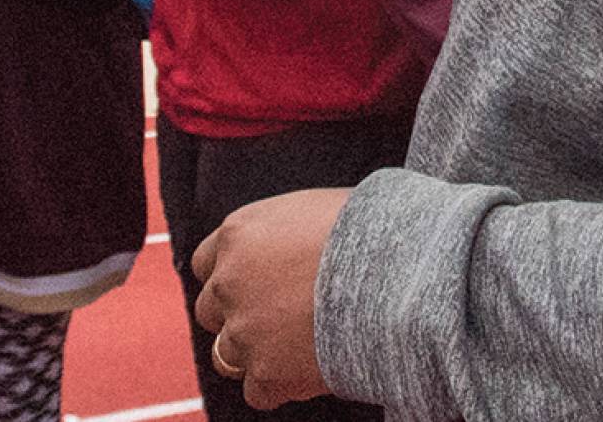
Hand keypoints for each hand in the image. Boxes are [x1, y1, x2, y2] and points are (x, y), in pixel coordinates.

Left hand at [191, 188, 349, 409]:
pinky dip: (281, 385)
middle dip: (238, 315)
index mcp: (237, 234)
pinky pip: (258, 392)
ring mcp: (244, 331)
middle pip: (210, 310)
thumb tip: (289, 246)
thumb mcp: (311, 209)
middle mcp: (229, 282)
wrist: (395, 271)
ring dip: (255, 353)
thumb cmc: (369, 229)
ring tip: (296, 346)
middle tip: (278, 316)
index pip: (206, 263)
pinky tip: (310, 369)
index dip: (232, 276)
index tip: (256, 283)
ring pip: (227, 355)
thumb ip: (281, 232)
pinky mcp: (267, 374)